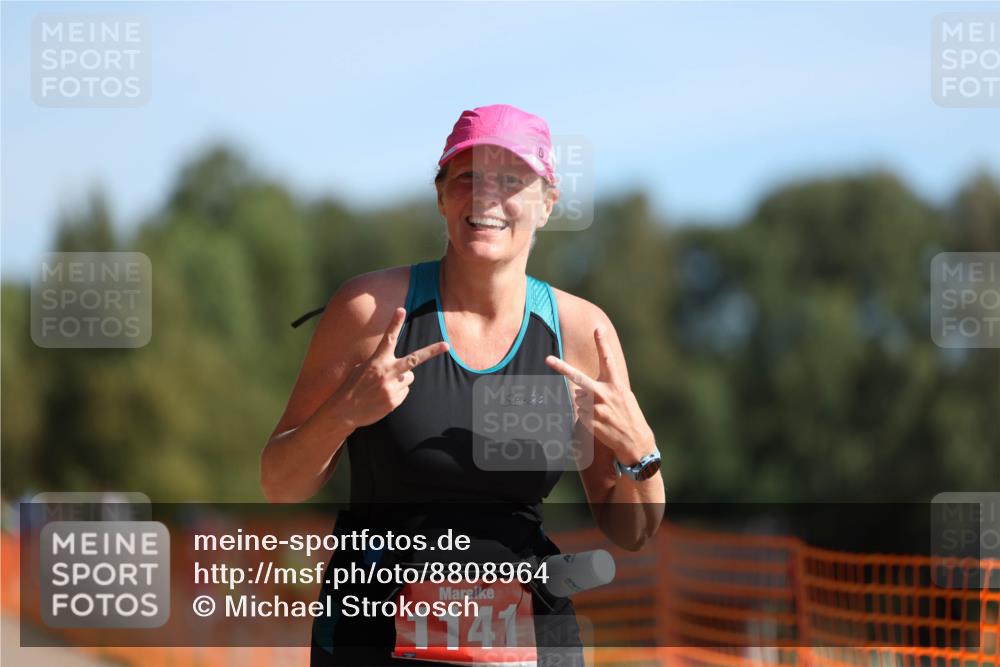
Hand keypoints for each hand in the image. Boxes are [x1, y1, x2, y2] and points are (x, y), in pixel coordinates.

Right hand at [328, 307, 448, 428]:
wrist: (344, 411)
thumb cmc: (353, 386)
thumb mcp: (362, 368)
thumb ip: (382, 364)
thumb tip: (403, 369)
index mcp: (377, 360)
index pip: (388, 338)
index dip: (395, 323)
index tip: (401, 309)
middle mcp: (386, 372)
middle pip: (414, 359)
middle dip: (431, 351)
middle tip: (446, 345)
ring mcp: (391, 387)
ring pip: (409, 378)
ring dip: (401, 380)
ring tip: (384, 386)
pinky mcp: (394, 401)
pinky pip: (405, 392)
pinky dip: (397, 393)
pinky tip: (383, 396)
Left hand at [545, 327, 655, 464]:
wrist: (635, 442)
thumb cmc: (629, 416)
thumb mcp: (624, 396)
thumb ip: (605, 388)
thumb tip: (578, 390)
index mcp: (616, 385)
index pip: (608, 360)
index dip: (603, 343)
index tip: (598, 328)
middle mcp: (606, 394)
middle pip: (579, 378)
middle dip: (562, 368)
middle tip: (547, 359)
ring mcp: (598, 409)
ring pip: (579, 400)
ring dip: (585, 405)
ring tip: (602, 413)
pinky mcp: (592, 422)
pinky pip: (580, 414)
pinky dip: (586, 417)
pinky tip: (599, 422)